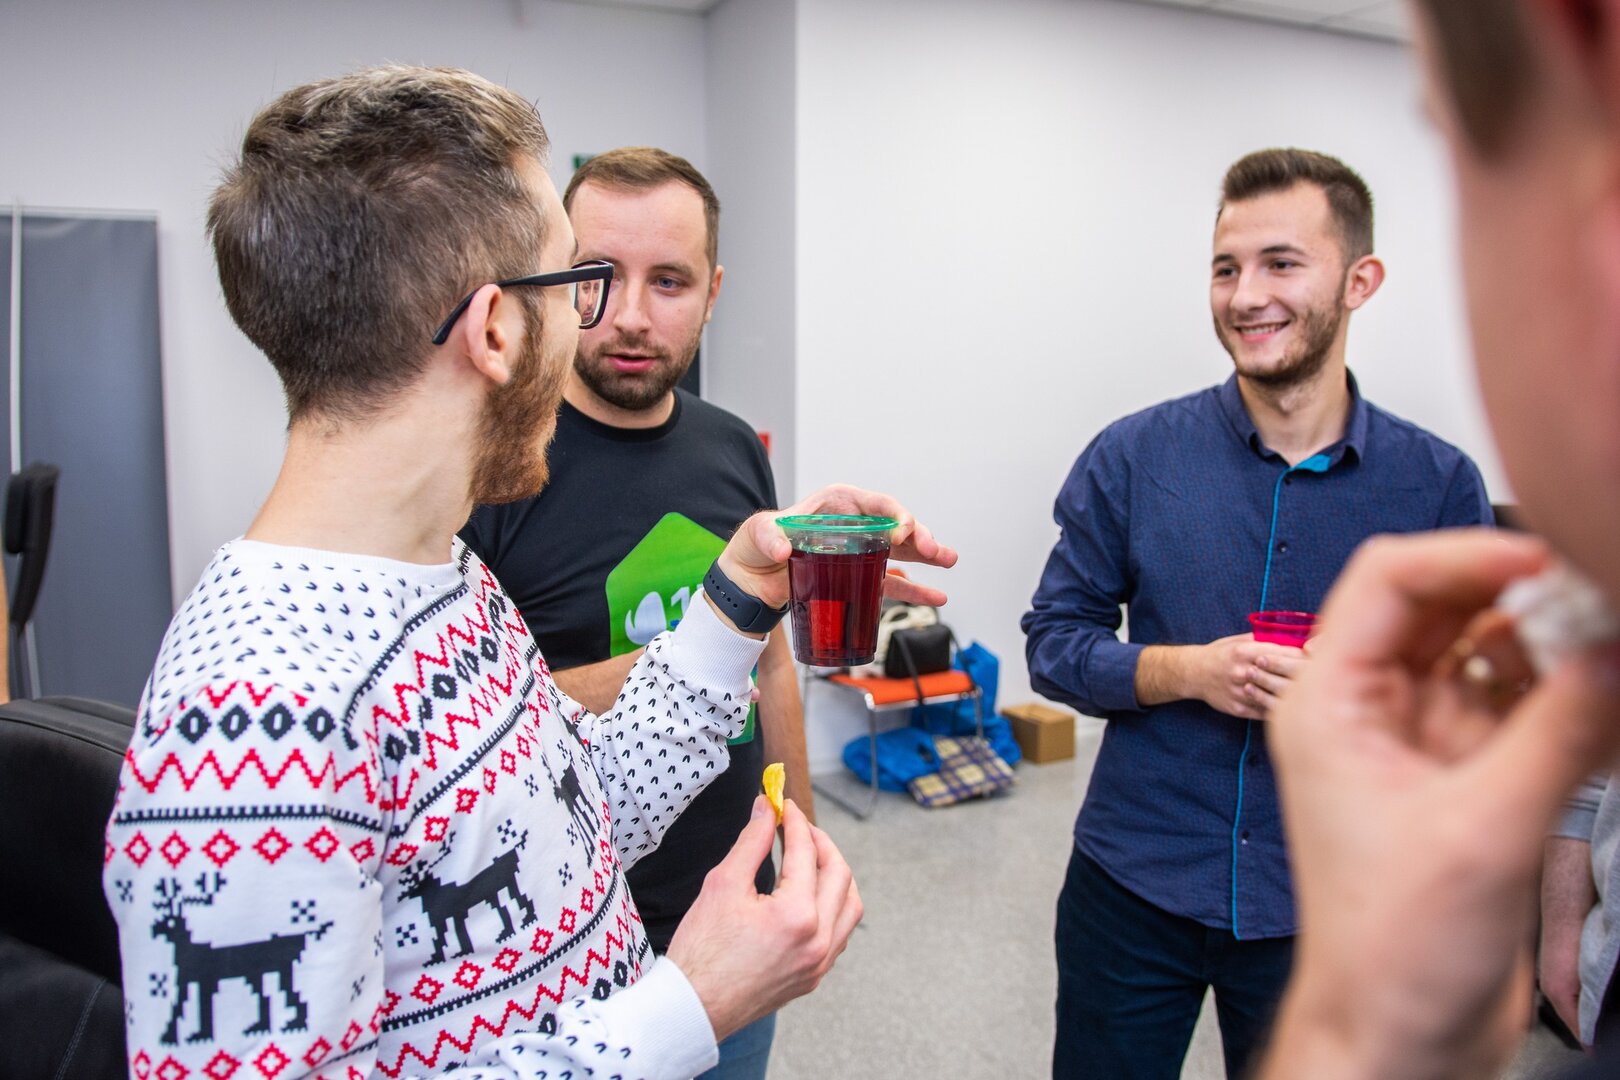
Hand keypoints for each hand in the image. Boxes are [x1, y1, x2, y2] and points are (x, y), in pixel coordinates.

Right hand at [666, 796, 862, 1040]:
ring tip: (810, 858)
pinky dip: (833, 906)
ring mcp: (819, 962)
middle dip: (821, 843)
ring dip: (836, 875)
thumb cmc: (701, 951)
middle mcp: (818, 940)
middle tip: (798, 828)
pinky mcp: (813, 976)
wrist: (694, 1008)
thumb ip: (751, 842)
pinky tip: (811, 896)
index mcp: (797, 915)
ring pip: (850, 906)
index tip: (784, 806)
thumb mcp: (722, 884)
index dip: (795, 822)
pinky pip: (840, 933)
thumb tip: (766, 809)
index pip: (806, 852)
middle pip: (840, 874)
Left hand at [716, 484, 958, 611]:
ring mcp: (858, 552)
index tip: (899, 532)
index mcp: (833, 505)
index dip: (891, 513)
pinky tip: (936, 595)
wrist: (749, 583)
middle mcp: (852, 525)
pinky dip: (913, 589)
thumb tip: (783, 548)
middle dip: (918, 535)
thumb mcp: (756, 535)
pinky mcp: (856, 578)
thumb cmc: (753, 549)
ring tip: (948, 561)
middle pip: (894, 524)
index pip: (871, 502)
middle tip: (935, 550)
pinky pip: (890, 582)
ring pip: (900, 551)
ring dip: (926, 556)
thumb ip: (768, 536)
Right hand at [1189, 633, 1307, 718]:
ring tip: (1312, 696)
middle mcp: (1242, 672)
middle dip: (1304, 677)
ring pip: (1276, 697)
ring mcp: (1240, 692)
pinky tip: (1292, 708)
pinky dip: (1281, 709)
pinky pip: (1266, 711)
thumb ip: (1263, 640)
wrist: (1193, 674)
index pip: (1283, 654)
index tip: (1317, 658)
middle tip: (1321, 679)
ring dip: (1295, 696)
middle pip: (1282, 676)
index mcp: (1244, 651)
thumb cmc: (1219, 654)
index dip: (1303, 656)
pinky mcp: (1239, 708)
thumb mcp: (1238, 640)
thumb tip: (1291, 638)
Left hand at [1260, 530, 1619, 1079]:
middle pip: (1445, 607)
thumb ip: (1560, 731)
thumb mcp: (1484, 829)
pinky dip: (1564, 696)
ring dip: (1550, 644)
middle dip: (1521, 592)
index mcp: (1332, 702)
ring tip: (1606, 640)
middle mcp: (1368, 709)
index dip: (1469, 552)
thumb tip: (1610, 647)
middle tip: (1597, 593)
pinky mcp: (1463, 776)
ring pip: (1488, 654)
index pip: (1390, 580)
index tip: (1548, 553)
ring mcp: (1417, 741)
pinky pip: (1519, 707)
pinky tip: (1606, 699)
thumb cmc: (1392, 947)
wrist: (1397, 1031)